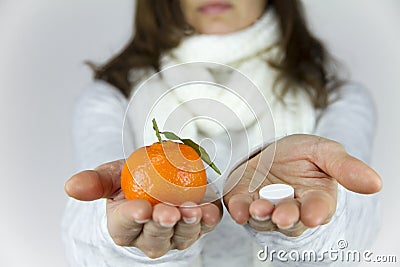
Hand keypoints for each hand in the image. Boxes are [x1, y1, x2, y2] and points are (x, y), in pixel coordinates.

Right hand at [64, 160, 221, 258]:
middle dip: (161, 226)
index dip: (132, 219)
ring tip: (191, 211)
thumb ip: (95, 181)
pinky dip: (209, 221)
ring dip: (187, 225)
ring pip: (181, 237)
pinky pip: (204, 228)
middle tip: (167, 212)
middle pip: (154, 238)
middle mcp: (149, 236)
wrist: (160, 176)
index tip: (140, 209)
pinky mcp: (196, 226)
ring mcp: (175, 234)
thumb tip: (70, 186)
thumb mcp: (113, 175)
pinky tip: (211, 212)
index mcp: (124, 225)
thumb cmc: (133, 179)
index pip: (125, 226)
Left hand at [223, 134, 381, 236]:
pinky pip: (240, 210)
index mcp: (316, 199)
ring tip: (259, 209)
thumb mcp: (324, 152)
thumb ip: (345, 167)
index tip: (313, 215)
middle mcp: (291, 208)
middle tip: (283, 216)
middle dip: (287, 217)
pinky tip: (238, 211)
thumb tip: (376, 183)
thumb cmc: (301, 153)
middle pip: (290, 219)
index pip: (318, 209)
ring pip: (264, 219)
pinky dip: (239, 211)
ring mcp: (265, 207)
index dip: (316, 212)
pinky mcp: (243, 202)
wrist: (270, 149)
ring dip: (262, 216)